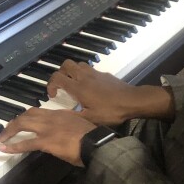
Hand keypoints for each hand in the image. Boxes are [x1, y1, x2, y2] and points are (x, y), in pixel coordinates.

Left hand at [0, 108, 95, 165]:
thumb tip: (68, 134)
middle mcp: (52, 117)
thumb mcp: (82, 127)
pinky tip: (4, 148)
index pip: (40, 111)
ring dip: (10, 130)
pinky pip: (25, 143)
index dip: (28, 116)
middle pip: (28, 114)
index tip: (22, 121)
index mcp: (62, 114)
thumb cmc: (94, 138)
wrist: (97, 143)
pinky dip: (13, 145)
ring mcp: (47, 128)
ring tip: (1, 137)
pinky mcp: (45, 141)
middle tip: (7, 129)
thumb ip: (72, 127)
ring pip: (23, 124)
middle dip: (15, 121)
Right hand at [47, 60, 173, 125]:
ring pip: (78, 64)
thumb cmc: (111, 111)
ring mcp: (95, 73)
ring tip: (73, 84)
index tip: (53, 96)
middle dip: (60, 73)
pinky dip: (84, 74)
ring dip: (72, 72)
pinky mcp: (104, 74)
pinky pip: (89, 69)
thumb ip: (73, 116)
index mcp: (78, 88)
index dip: (50, 85)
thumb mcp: (90, 119)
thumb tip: (59, 116)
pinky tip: (89, 86)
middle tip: (61, 86)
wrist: (132, 101)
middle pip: (66, 65)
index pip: (57, 78)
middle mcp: (84, 77)